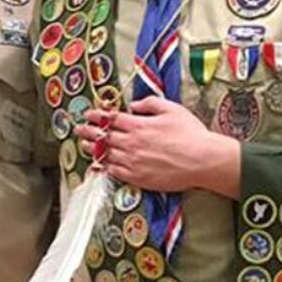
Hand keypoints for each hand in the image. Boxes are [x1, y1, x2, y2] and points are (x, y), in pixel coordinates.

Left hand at [75, 97, 239, 195]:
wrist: (202, 161)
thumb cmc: (191, 134)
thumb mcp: (172, 109)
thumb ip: (150, 103)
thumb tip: (134, 105)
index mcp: (138, 125)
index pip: (111, 119)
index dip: (98, 115)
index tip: (89, 114)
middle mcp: (131, 143)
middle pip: (104, 136)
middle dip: (89, 131)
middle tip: (79, 129)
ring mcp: (133, 162)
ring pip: (106, 154)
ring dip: (94, 149)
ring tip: (85, 145)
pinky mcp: (138, 177)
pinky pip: (115, 172)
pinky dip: (105, 168)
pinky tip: (99, 166)